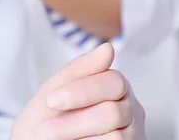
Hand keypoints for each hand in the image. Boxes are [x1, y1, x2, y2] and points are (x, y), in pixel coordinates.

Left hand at [11, 43, 145, 139]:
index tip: (51, 100)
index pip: (114, 81)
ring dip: (75, 136)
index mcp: (115, 86)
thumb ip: (80, 70)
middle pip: (113, 112)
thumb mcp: (55, 90)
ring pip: (115, 137)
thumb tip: (108, 48)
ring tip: (52, 137)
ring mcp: (133, 134)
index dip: (81, 92)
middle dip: (74, 121)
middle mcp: (130, 110)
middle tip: (46, 129)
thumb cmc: (46, 119)